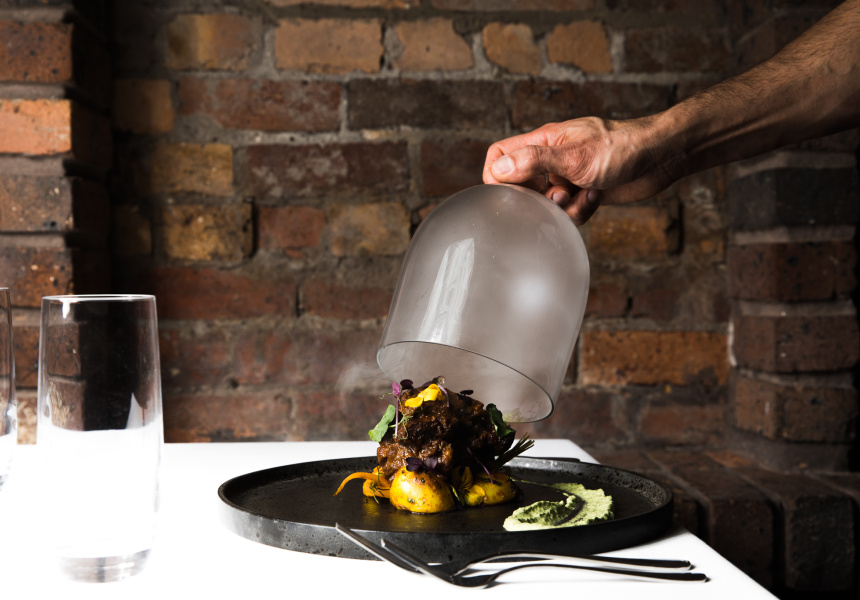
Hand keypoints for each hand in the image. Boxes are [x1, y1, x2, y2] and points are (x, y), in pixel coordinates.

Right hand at [482, 116, 680, 223]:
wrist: (660, 157)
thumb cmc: (621, 147)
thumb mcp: (574, 156)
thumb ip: (534, 161)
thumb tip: (498, 170)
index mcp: (543, 141)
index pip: (501, 155)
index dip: (497, 176)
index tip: (509, 194)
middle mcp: (551, 158)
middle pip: (520, 185)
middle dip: (534, 200)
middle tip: (555, 197)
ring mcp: (567, 176)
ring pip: (546, 203)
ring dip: (561, 208)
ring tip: (581, 195)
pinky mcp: (583, 192)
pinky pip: (567, 211)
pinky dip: (580, 210)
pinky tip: (596, 197)